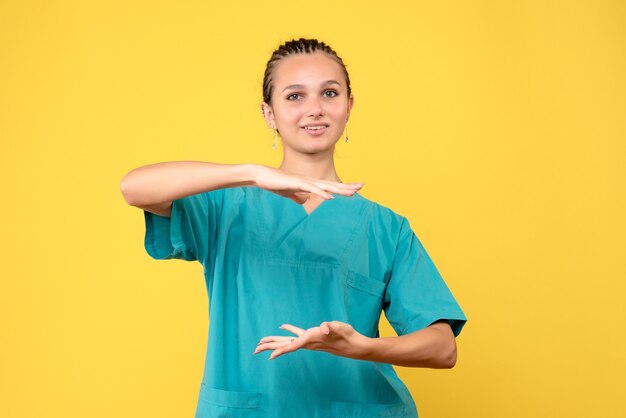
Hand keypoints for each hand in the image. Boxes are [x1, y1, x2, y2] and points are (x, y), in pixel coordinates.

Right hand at [252, 165, 363, 204]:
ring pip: (325, 186)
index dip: (342, 187)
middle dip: (347, 185)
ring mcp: (304, 181)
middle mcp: (310, 181)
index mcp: (309, 183)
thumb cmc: (275, 183)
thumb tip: (304, 201)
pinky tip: (330, 197)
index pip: (329, 186)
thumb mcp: (289, 193)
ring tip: (352, 192)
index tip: (355, 189)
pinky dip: (321, 193)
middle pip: (332, 184)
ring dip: (339, 189)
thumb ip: (297, 197)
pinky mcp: (296, 183)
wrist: (261, 176)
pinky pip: (311, 189)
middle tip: (363, 186)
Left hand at [253, 321, 369, 360]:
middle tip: (255, 350)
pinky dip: (288, 331)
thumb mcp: (339, 328)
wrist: (353, 345)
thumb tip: (325, 329)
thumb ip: (331, 327)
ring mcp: (309, 340)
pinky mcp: (312, 337)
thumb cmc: (346, 335)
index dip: (282, 350)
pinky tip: (282, 327)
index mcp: (311, 339)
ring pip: (288, 341)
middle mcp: (308, 342)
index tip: (270, 356)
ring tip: (262, 343)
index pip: (293, 345)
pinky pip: (296, 334)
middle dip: (270, 347)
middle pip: (285, 345)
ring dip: (275, 341)